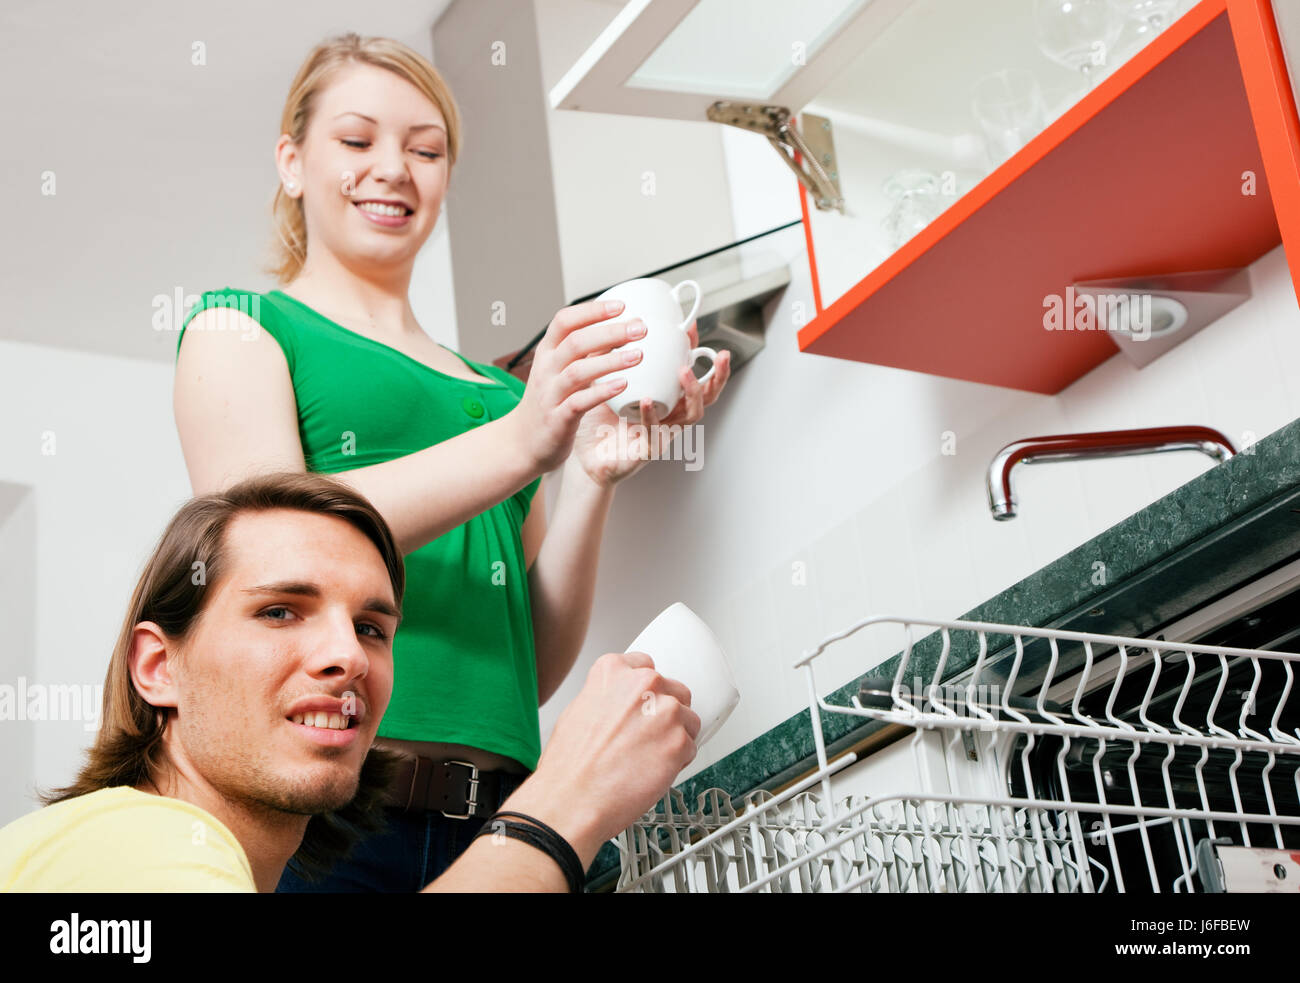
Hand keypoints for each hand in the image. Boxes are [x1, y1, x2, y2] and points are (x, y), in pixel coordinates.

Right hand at [501, 651, 699, 865]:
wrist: (572, 800)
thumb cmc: (569, 765)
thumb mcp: (579, 710)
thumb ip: (609, 697)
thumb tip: (624, 703)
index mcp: (614, 671)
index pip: (646, 666)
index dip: (646, 691)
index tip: (643, 704)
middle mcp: (644, 683)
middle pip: (674, 691)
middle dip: (665, 713)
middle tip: (645, 737)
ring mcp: (665, 711)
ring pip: (688, 720)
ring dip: (674, 737)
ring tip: (647, 758)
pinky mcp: (679, 741)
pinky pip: (690, 748)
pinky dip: (677, 762)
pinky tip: (652, 772)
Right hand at [507, 300, 647, 473]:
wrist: (522, 441)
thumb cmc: (548, 402)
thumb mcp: (562, 370)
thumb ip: (586, 351)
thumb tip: (617, 328)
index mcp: (547, 352)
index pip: (565, 320)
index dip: (592, 311)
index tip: (622, 306)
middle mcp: (546, 369)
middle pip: (575, 342)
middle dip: (610, 332)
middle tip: (640, 328)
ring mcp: (550, 394)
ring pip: (578, 371)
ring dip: (610, 361)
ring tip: (638, 355)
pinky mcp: (557, 419)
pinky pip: (579, 402)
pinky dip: (601, 392)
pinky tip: (623, 385)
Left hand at [571, 319, 732, 485]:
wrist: (584, 456)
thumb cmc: (598, 420)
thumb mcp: (606, 380)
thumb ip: (615, 357)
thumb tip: (617, 324)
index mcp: (667, 398)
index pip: (692, 372)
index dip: (696, 351)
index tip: (692, 328)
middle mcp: (672, 415)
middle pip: (708, 395)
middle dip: (719, 375)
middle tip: (722, 356)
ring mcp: (664, 433)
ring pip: (692, 414)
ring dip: (692, 391)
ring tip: (684, 372)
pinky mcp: (649, 450)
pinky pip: (657, 433)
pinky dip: (652, 415)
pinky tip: (646, 400)